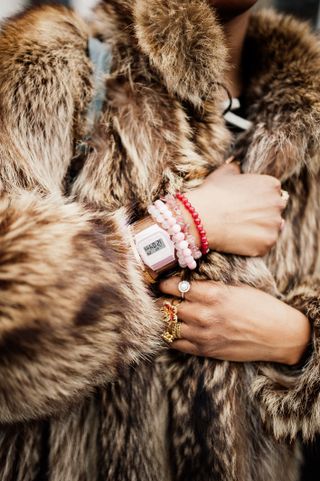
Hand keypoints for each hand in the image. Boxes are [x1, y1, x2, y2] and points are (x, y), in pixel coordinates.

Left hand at [159, 277, 310, 365]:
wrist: (279, 335)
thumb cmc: (260, 307)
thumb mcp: (235, 288)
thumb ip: (209, 287)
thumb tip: (187, 283)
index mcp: (212, 293)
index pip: (175, 286)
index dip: (164, 284)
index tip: (161, 282)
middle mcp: (204, 314)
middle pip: (167, 306)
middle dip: (159, 301)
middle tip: (155, 298)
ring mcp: (203, 334)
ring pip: (168, 325)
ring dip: (163, 319)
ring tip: (160, 313)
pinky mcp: (205, 350)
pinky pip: (176, 344)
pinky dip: (169, 336)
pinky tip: (170, 329)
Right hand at [184, 161, 287, 256]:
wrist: (201, 218)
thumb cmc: (212, 194)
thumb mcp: (224, 172)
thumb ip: (237, 167)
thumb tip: (238, 166)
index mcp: (271, 184)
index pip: (272, 192)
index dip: (258, 197)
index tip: (246, 203)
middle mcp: (278, 203)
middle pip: (275, 209)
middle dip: (263, 212)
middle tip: (243, 216)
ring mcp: (274, 225)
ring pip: (271, 227)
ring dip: (260, 228)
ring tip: (241, 228)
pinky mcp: (268, 243)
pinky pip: (264, 244)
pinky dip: (255, 244)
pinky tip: (239, 239)